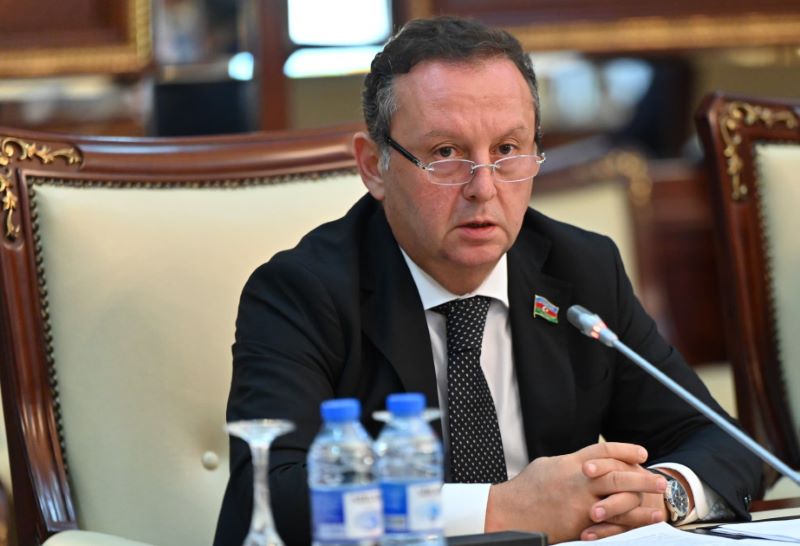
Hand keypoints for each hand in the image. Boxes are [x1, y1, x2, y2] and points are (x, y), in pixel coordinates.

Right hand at [484, 443, 664, 543]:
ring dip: (643, 499)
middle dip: (642, 477)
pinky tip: (644, 521)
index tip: (642, 454)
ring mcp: (580, 503)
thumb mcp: (548, 466)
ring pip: (619, 498)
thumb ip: (570, 464)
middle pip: (617, 474)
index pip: (604, 451)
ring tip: (660, 501)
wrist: (510, 512)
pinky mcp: (580, 523)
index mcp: (571, 463)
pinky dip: (631, 521)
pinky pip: (611, 522)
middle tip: (660, 481)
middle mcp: (579, 481)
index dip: (625, 451)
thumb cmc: (526, 489)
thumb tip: (585, 463)